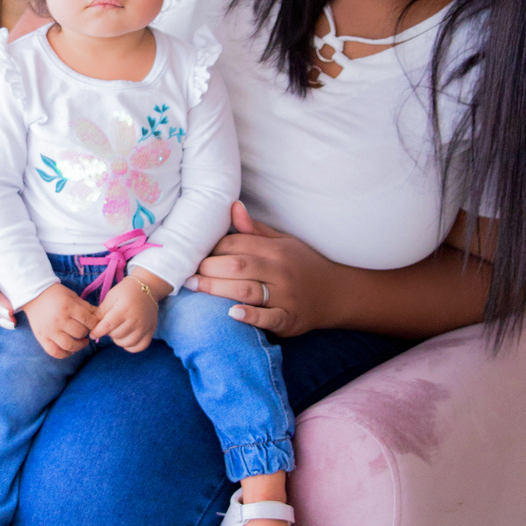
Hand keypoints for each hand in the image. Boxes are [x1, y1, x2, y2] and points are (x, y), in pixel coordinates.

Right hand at [22, 282, 97, 358]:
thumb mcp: (73, 296)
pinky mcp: (42, 338)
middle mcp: (59, 320)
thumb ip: (87, 307)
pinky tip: (70, 350)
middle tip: (85, 330)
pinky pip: (55, 352)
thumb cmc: (56, 294)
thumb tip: (101, 316)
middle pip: (80, 333)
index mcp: (68, 307)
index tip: (94, 324)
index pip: (88, 321)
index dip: (95, 324)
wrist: (34, 295)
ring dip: (79, 346)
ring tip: (81, 342)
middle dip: (86, 333)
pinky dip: (65, 354)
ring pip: (70, 345)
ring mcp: (50, 331)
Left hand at [90, 271, 166, 352]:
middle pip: (116, 335)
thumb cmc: (126, 291)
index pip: (107, 326)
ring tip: (117, 331)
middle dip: (108, 333)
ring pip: (126, 343)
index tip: (92, 334)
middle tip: (109, 326)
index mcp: (123, 309)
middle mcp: (135, 320)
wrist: (148, 287)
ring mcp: (145, 327)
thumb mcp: (111, 297)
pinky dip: (131, 346)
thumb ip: (101, 311)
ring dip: (118, 340)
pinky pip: (139, 347)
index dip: (97, 332)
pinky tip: (126, 338)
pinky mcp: (151, 331)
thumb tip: (91, 325)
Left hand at [185, 200, 337, 336]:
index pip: (237, 243)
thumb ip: (255, 230)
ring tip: (195, 287)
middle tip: (187, 273)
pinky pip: (269, 318)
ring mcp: (286, 296)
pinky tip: (231, 314)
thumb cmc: (303, 265)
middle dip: (209, 268)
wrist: (338, 293)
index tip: (196, 254)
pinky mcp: (290, 319)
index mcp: (276, 249)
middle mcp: (281, 270)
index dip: (213, 248)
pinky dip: (250, 316)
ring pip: (247, 290)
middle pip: (238, 265)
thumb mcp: (283, 242)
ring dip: (217, 289)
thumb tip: (232, 206)